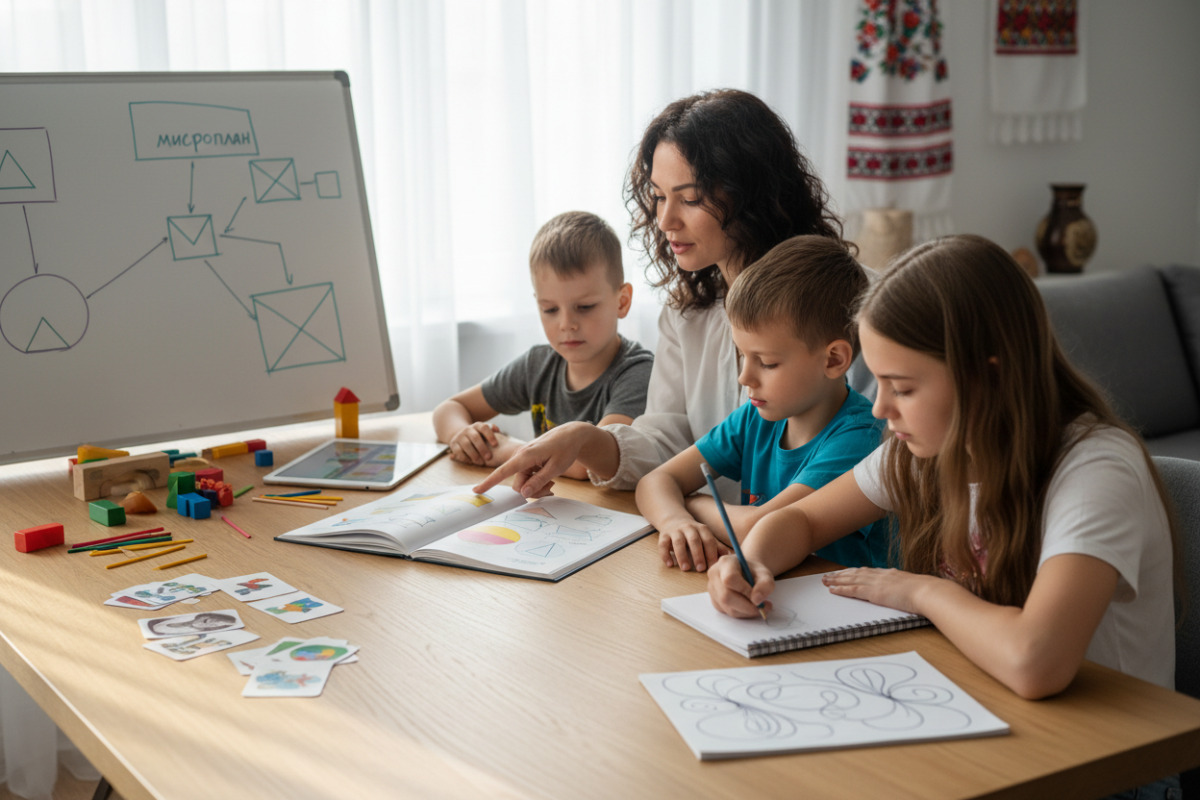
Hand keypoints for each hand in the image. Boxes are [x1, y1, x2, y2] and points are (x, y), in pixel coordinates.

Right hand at [447, 422, 501, 465]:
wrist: (461, 435)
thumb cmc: (479, 436)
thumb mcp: (485, 432)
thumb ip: (492, 431)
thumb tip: (497, 430)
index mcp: (477, 426)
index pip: (484, 428)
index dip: (490, 436)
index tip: (496, 445)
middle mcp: (468, 429)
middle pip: (475, 437)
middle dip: (482, 448)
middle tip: (489, 457)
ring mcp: (460, 436)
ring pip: (466, 445)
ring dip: (474, 455)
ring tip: (481, 463)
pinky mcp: (453, 444)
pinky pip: (458, 451)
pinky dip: (465, 458)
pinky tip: (471, 462)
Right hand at [473, 421, 594, 496]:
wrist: (571, 434)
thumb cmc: (565, 448)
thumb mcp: (556, 467)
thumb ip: (539, 481)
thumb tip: (524, 494)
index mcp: (525, 456)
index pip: (503, 471)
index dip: (489, 482)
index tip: (476, 490)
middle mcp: (521, 457)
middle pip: (519, 485)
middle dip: (533, 491)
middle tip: (551, 487)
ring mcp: (523, 459)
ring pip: (524, 483)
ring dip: (537, 486)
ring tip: (552, 481)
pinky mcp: (527, 461)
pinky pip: (527, 478)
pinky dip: (537, 481)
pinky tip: (549, 477)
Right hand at [657, 520, 730, 571]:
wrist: (673, 519)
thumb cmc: (693, 533)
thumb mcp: (705, 536)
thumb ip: (716, 546)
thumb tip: (730, 556)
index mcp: (702, 529)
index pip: (708, 540)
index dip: (711, 552)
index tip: (713, 566)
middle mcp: (689, 528)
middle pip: (694, 540)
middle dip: (698, 554)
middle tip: (701, 569)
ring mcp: (675, 531)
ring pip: (678, 542)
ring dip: (682, 555)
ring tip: (685, 568)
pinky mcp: (663, 535)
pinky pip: (663, 544)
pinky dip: (665, 554)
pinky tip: (669, 564)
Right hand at [707, 554, 774, 617]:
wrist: (746, 573)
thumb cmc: (754, 572)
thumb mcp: (765, 573)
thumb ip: (765, 584)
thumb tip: (756, 600)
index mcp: (725, 563)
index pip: (730, 579)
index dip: (744, 590)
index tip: (758, 596)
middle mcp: (715, 575)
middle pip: (726, 596)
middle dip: (747, 606)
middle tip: (763, 607)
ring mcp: (712, 589)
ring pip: (728, 607)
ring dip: (746, 611)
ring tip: (759, 606)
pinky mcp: (715, 601)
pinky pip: (728, 612)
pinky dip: (742, 613)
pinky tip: (749, 607)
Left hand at [821, 567, 932, 614]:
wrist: (928, 591)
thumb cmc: (926, 592)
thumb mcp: (914, 587)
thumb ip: (905, 587)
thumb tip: (906, 591)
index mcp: (890, 574)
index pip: (867, 571)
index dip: (854, 572)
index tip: (845, 572)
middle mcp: (880, 575)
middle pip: (855, 573)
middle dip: (840, 575)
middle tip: (828, 576)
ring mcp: (876, 583)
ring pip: (850, 580)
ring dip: (836, 580)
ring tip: (825, 581)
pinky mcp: (874, 593)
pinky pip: (853, 590)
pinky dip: (841, 589)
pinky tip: (832, 590)